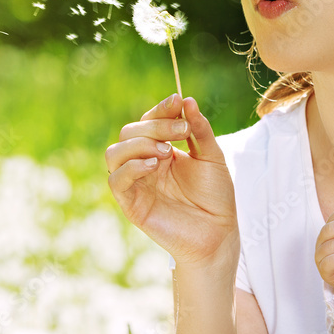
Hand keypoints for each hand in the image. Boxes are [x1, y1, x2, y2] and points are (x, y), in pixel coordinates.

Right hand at [105, 94, 236, 269]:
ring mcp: (136, 183)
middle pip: (130, 132)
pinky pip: (116, 180)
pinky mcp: (131, 204)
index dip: (160, 109)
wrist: (219, 232)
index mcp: (161, 150)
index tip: (177, 101)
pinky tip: (153, 166)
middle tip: (181, 131)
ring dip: (139, 144)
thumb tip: (187, 100)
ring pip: (114, 153)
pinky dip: (130, 168)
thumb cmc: (215, 197)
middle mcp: (144, 164)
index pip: (149, 121)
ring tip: (166, 151)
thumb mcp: (212, 157)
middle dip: (154, 125)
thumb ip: (199, 130)